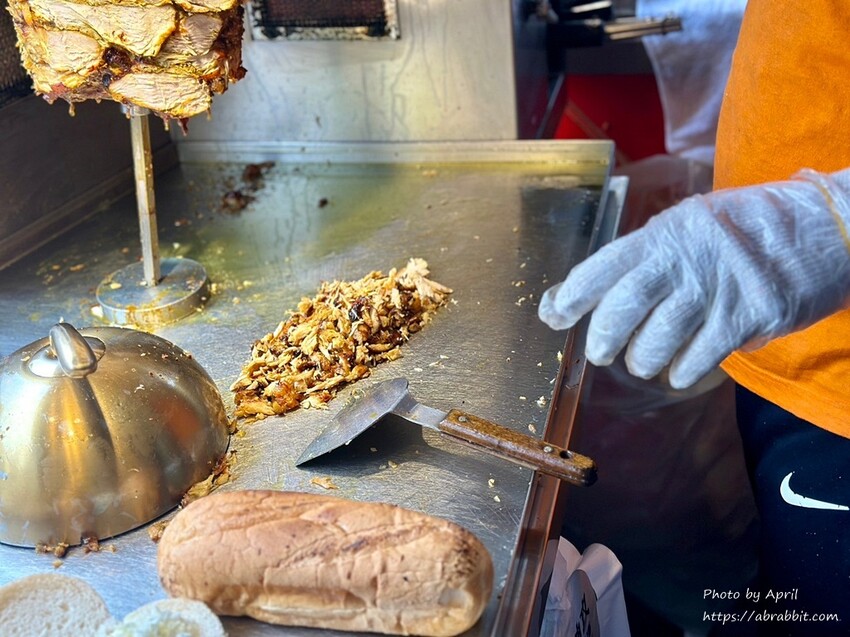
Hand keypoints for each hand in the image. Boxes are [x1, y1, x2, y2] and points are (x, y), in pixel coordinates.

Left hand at [539, 169, 849, 387]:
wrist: (826, 227)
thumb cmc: (748, 229)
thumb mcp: (693, 224)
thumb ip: (649, 255)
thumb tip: (596, 292)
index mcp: (669, 232)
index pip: (608, 263)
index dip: (574, 292)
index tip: (552, 313)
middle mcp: (690, 257)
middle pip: (627, 303)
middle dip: (604, 335)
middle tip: (599, 351)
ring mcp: (722, 286)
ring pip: (661, 336)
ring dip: (643, 358)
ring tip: (642, 362)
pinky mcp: (753, 314)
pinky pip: (703, 355)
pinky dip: (683, 368)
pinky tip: (680, 369)